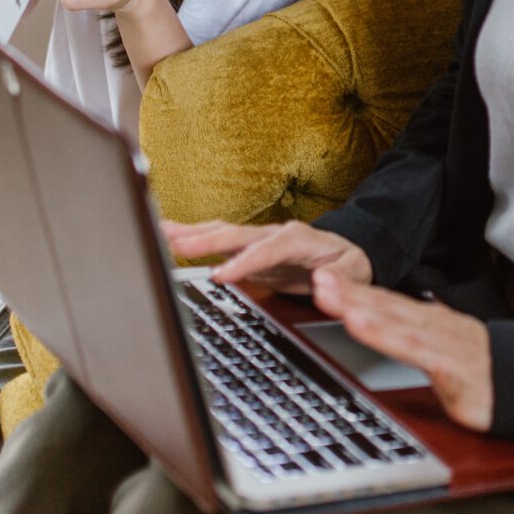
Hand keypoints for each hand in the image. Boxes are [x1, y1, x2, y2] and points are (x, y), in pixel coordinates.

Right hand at [160, 219, 371, 293]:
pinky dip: (192, 236)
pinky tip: (168, 235)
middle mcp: (274, 233)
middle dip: (208, 240)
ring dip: (192, 233)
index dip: (244, 261)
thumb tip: (321, 281)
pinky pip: (218, 239)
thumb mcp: (354, 272)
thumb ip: (339, 278)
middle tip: (178, 247)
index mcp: (299, 239)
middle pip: (238, 234)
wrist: (347, 252)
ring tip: (160, 232)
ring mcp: (259, 238)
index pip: (269, 249)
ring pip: (222, 232)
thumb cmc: (348, 262)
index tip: (221, 275)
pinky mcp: (248, 247)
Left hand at [311, 268, 491, 431]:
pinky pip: (412, 349)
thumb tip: (415, 312)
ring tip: (328, 294)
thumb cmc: (494, 370)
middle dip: (350, 292)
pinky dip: (384, 335)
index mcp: (435, 323)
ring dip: (358, 305)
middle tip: (318, 275)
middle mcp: (437, 327)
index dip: (358, 291)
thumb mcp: (456, 347)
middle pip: (386, 306)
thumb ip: (433, 331)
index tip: (326, 279)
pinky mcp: (451, 368)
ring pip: (394, 321)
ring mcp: (444, 345)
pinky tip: (360, 325)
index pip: (389, 304)